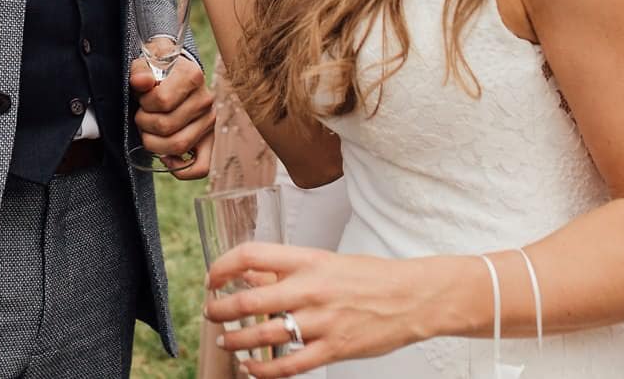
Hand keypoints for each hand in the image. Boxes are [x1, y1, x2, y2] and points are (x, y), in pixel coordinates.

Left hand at [129, 55, 213, 178]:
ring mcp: (209, 122)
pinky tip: (165, 158)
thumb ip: (140, 71)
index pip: (162, 100)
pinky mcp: (209, 140)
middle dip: (144, 124)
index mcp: (192, 76)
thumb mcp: (146, 63)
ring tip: (148, 132)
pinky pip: (201, 167)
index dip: (144, 103)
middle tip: (141, 116)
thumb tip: (141, 82)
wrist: (176, 74)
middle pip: (166, 126)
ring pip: (178, 147)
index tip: (142, 98)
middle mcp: (205, 99)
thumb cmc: (158, 71)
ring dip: (153, 144)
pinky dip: (180, 169)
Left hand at [207, 242, 433, 374]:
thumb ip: (287, 270)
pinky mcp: (333, 349)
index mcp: (307, 260)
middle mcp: (310, 289)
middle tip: (211, 313)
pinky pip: (289, 365)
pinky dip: (262, 371)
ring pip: (263, 335)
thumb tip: (249, 275)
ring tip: (225, 342)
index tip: (212, 278)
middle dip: (220, 310)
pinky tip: (250, 368)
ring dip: (235, 341)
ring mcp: (322, 321)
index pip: (251, 255)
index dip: (223, 266)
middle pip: (249, 300)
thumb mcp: (325, 261)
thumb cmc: (370, 277)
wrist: (413, 297)